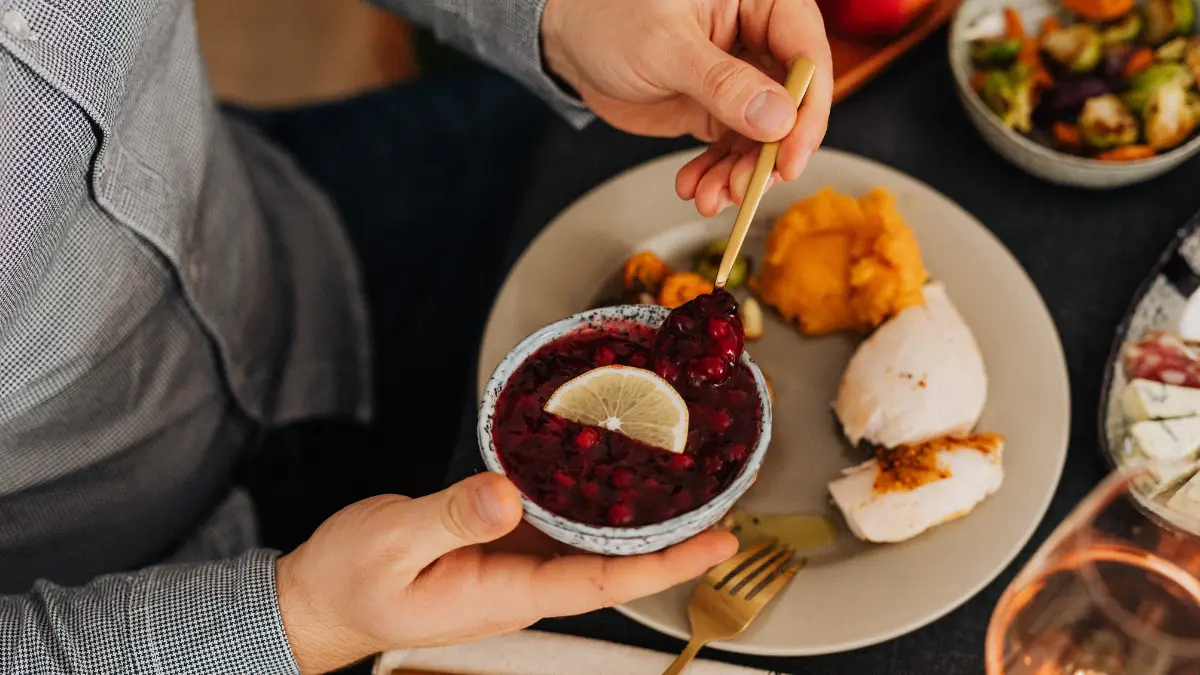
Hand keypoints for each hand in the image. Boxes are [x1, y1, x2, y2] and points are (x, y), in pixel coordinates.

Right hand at [275, 473, 736, 673]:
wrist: (320, 600)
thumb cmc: (349, 579)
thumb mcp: (392, 541)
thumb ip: (450, 516)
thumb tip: (508, 490)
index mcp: (503, 594)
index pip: (601, 581)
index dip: (664, 563)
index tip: (717, 542)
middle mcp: (520, 584)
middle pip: (613, 565)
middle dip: (672, 540)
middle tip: (727, 500)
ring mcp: (512, 567)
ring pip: (590, 544)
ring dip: (640, 519)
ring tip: (689, 482)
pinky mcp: (499, 546)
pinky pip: (558, 526)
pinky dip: (591, 501)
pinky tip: (608, 470)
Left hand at [542, 0, 832, 215]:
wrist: (568, 42)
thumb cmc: (610, 17)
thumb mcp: (665, 47)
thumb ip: (722, 83)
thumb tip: (777, 118)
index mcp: (760, 1)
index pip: (807, 54)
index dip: (807, 111)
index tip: (790, 156)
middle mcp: (758, 39)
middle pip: (791, 104)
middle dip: (769, 155)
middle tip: (745, 187)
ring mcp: (740, 79)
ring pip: (762, 135)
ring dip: (740, 174)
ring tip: (709, 196)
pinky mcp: (717, 110)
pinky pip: (732, 149)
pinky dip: (717, 175)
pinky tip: (695, 188)